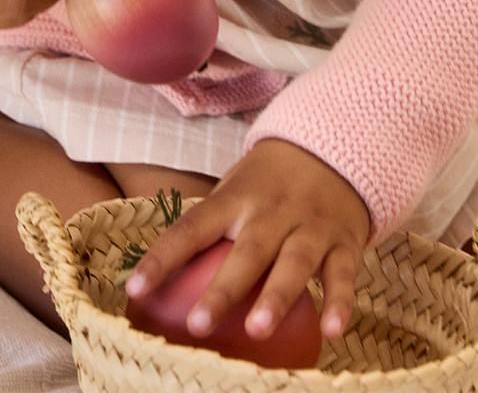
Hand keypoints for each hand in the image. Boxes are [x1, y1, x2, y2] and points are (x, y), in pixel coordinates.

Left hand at [124, 139, 369, 341]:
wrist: (332, 146)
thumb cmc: (268, 182)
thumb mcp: (235, 189)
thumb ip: (209, 226)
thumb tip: (162, 275)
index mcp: (236, 198)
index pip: (191, 228)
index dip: (161, 258)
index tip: (134, 290)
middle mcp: (272, 211)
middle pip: (247, 250)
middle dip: (223, 289)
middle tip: (198, 326)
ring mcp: (310, 225)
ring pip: (294, 261)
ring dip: (277, 296)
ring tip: (258, 330)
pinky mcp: (342, 240)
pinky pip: (343, 273)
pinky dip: (340, 301)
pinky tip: (332, 331)